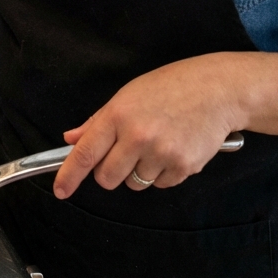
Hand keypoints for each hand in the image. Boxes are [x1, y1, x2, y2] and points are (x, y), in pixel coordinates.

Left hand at [53, 53, 242, 198]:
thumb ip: (98, 121)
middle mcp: (137, 136)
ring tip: (156, 143)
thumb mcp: (128, 95)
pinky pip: (161, 185)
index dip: (69, 175)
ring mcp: (161, 153)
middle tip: (124, 152)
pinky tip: (174, 148)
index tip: (60, 190)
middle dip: (110, 172)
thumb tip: (72, 140)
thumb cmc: (170, 87)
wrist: (217, 90)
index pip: (86, 153)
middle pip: (107, 178)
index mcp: (118, 114)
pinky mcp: (184, 167)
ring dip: (139, 171)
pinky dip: (163, 173)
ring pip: (134, 183)